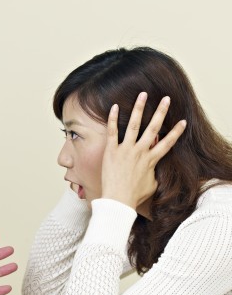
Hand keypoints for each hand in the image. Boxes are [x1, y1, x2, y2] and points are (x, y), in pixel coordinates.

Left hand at [101, 92, 185, 209]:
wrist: (118, 200)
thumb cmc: (134, 195)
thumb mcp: (151, 185)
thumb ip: (153, 173)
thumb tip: (153, 169)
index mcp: (151, 160)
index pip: (167, 143)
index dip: (176, 132)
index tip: (182, 121)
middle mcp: (140, 151)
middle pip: (153, 128)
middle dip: (161, 112)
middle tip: (166, 99)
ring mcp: (125, 150)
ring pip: (133, 125)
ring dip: (139, 108)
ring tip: (143, 94)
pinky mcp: (111, 151)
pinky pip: (112, 132)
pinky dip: (112, 119)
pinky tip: (114, 106)